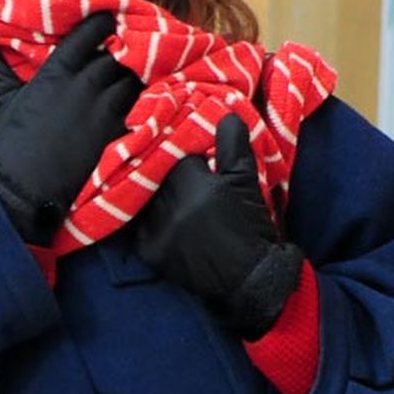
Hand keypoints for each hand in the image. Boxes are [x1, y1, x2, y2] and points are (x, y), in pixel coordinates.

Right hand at [0, 11, 141, 245]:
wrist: (24, 189)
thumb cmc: (9, 144)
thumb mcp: (0, 104)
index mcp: (58, 72)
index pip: (90, 35)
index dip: (102, 25)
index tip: (108, 21)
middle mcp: (86, 85)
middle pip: (117, 57)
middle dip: (122, 53)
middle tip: (124, 51)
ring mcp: (104, 111)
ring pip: (132, 82)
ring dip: (134, 78)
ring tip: (134, 78)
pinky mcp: (117, 136)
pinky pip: (139, 112)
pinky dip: (142, 106)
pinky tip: (142, 108)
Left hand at [135, 113, 303, 338]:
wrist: (252, 279)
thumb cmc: (252, 227)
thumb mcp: (247, 181)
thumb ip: (233, 144)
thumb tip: (226, 114)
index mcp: (193, 184)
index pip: (175, 153)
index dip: (185, 151)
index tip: (194, 155)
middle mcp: (170, 207)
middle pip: (159, 175)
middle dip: (169, 172)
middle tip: (185, 178)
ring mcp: (158, 231)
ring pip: (147, 199)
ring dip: (158, 197)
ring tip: (176, 200)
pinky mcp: (152, 253)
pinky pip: (141, 226)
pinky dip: (151, 221)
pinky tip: (167, 221)